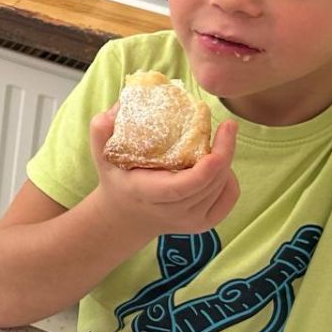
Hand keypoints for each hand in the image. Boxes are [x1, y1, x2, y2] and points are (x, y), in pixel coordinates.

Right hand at [88, 107, 238, 238]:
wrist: (126, 216)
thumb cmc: (117, 179)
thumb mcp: (102, 155)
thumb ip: (101, 130)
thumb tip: (118, 107)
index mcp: (147, 194)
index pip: (183, 187)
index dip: (206, 168)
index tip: (217, 140)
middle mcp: (172, 213)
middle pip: (209, 184)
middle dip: (225, 153)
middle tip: (228, 126)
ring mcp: (190, 222)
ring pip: (221, 188)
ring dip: (226, 162)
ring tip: (220, 141)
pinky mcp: (205, 224)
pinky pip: (229, 197)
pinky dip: (230, 177)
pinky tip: (220, 163)